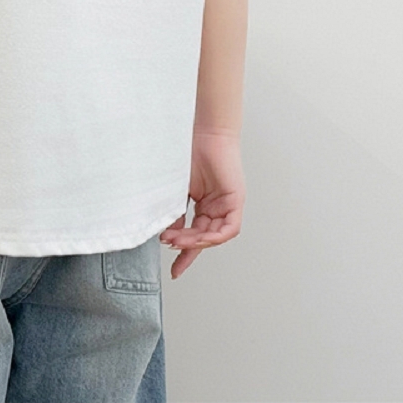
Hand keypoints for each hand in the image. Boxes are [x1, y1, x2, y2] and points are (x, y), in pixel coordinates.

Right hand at [159, 127, 244, 279]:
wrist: (203, 131)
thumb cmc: (188, 151)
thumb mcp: (177, 188)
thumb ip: (174, 211)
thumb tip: (166, 233)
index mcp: (202, 204)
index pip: (194, 235)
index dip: (184, 254)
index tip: (174, 271)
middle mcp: (216, 208)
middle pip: (203, 237)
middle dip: (186, 246)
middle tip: (169, 245)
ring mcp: (227, 205)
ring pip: (215, 236)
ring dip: (197, 242)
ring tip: (178, 240)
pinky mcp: (236, 200)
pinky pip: (229, 228)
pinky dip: (215, 236)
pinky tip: (201, 237)